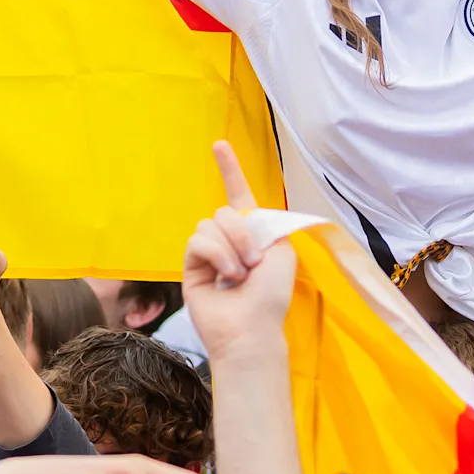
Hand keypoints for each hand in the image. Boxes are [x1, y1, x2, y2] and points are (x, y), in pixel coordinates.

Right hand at [182, 141, 296, 361]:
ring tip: (240, 274)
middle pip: (225, 211)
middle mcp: (229, 240)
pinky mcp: (191, 266)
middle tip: (255, 260)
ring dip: (231, 247)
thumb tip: (244, 212)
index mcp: (253, 233)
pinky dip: (216, 255)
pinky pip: (198, 241)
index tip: (219, 145)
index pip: (238, 194)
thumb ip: (266, 223)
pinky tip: (226, 276)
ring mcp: (208, 253)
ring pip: (210, 224)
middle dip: (242, 232)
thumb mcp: (281, 250)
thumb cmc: (271, 295)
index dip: (230, 170)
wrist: (252, 328)